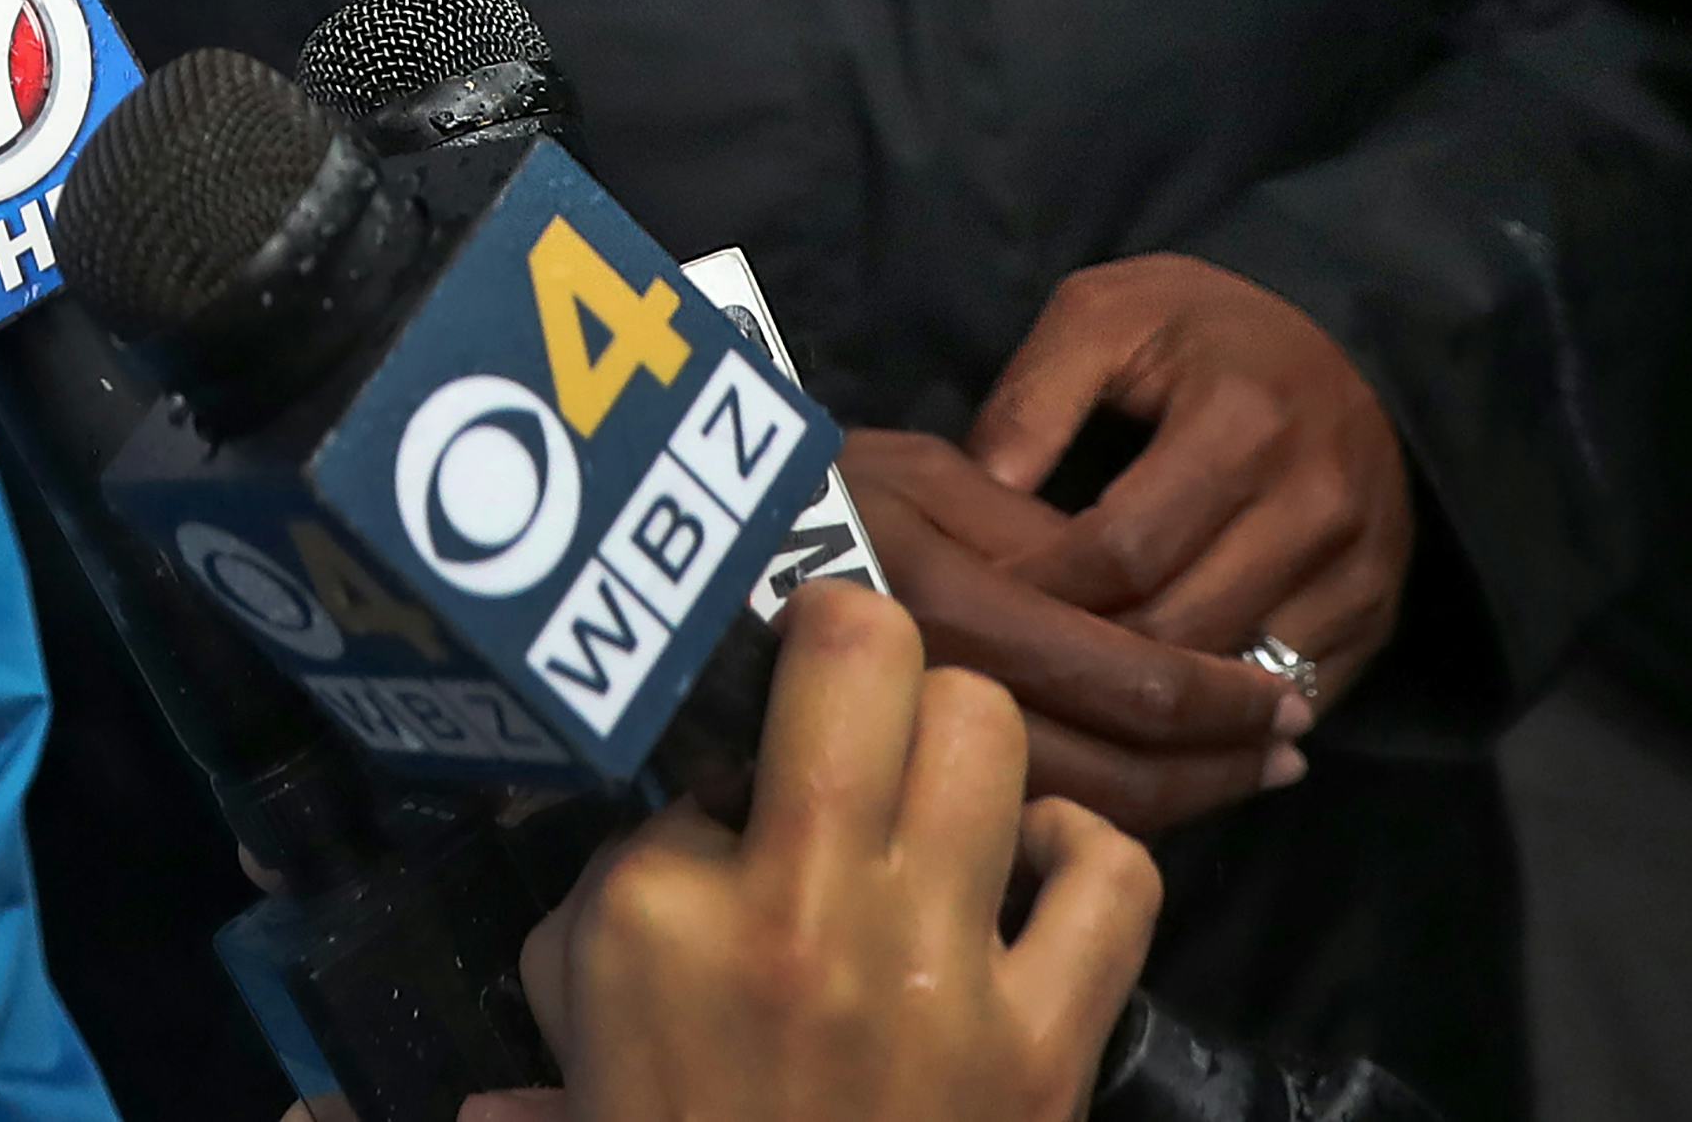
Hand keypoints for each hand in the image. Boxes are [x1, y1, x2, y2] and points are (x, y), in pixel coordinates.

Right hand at [500, 584, 1162, 1121]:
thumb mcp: (577, 1026)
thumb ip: (608, 900)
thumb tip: (682, 811)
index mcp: (659, 911)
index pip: (698, 742)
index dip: (714, 752)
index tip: (722, 793)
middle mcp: (801, 909)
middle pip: (861, 651)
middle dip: (847, 646)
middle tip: (838, 702)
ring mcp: (938, 972)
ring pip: (983, 726)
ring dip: (954, 735)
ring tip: (930, 783)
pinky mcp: (1047, 1046)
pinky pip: (1114, 878)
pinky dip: (1083, 852)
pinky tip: (1034, 864)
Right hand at [836, 427, 1301, 833]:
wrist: (680, 579)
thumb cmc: (807, 497)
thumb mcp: (925, 472)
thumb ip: (1034, 530)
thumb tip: (1143, 593)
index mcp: (953, 605)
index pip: (1126, 677)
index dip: (1223, 697)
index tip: (1285, 697)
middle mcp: (939, 700)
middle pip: (1119, 768)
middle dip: (1222, 764)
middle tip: (1291, 748)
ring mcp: (913, 770)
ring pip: (1081, 818)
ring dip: (1184, 804)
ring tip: (1247, 779)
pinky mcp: (897, 815)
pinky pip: (1026, 839)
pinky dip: (1106, 831)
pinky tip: (1146, 809)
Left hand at [978, 256, 1412, 691]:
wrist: (1336, 342)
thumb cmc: (1198, 327)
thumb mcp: (1099, 315)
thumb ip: (1033, 400)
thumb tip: (978, 500)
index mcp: (1245, 422)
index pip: (1123, 548)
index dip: (1041, 585)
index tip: (977, 601)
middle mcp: (1318, 502)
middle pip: (1179, 626)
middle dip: (1087, 653)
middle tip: (1014, 658)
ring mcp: (1361, 567)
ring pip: (1234, 676)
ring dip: (1151, 695)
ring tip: (1073, 688)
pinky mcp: (1380, 613)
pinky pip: (1293, 694)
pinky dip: (1223, 712)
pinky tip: (1158, 701)